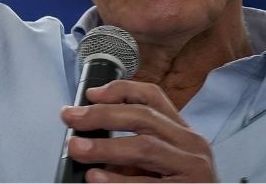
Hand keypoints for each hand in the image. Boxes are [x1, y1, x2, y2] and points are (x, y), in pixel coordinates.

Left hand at [60, 80, 216, 181]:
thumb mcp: (158, 161)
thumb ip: (132, 146)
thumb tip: (87, 135)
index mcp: (183, 132)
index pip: (153, 96)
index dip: (120, 90)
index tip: (90, 94)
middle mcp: (192, 145)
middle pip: (143, 117)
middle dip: (101, 115)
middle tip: (70, 118)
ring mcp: (194, 169)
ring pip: (144, 146)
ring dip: (105, 147)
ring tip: (76, 149)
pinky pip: (148, 183)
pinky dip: (118, 181)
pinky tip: (97, 179)